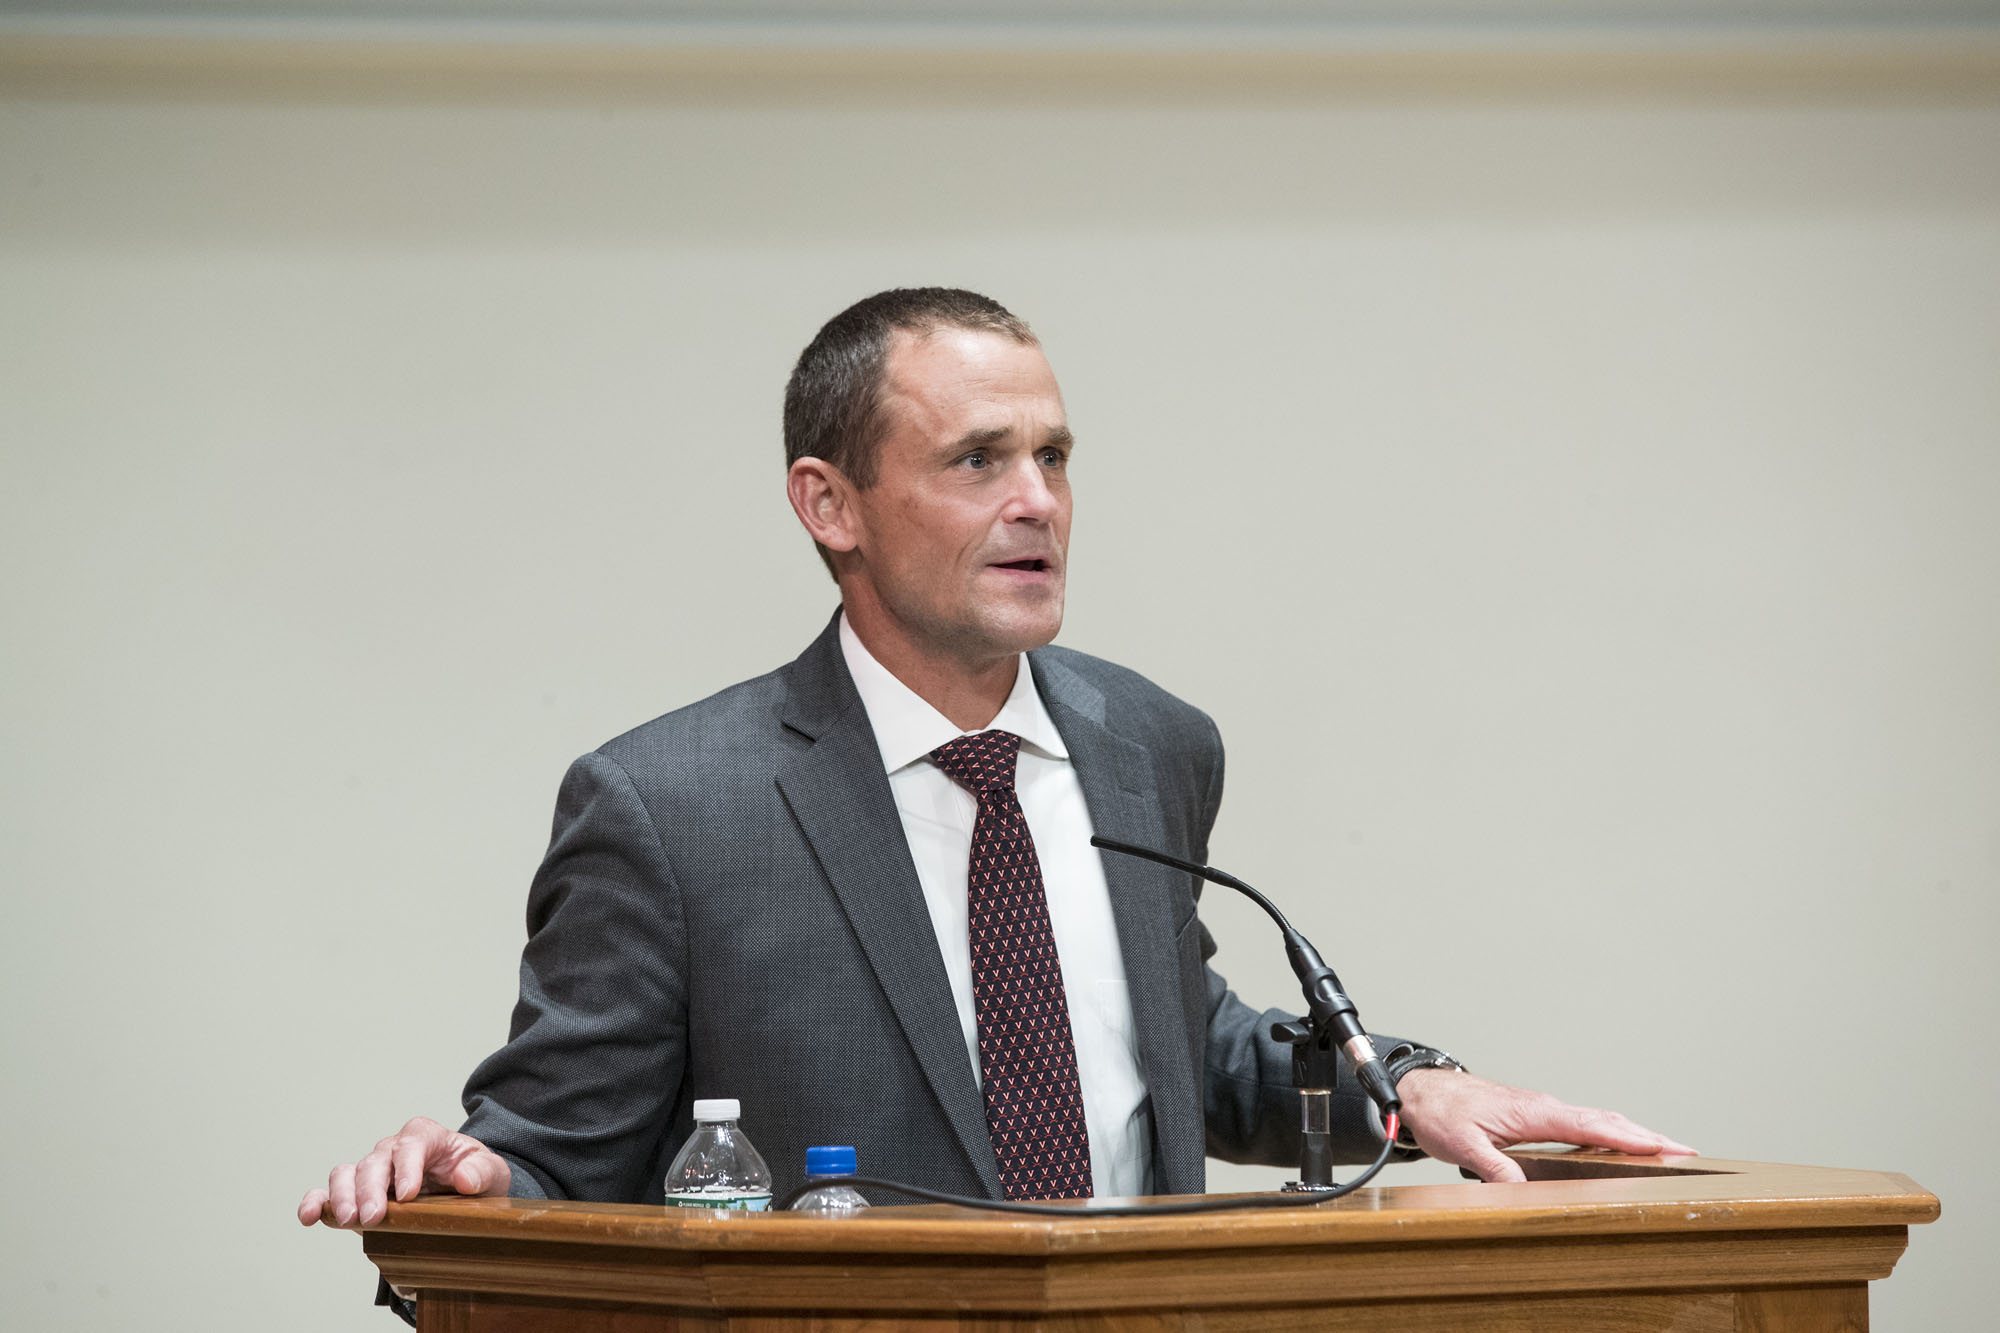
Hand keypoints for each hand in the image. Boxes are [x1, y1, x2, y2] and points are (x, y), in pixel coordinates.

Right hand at [297, 1116, 510, 1227]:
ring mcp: (372, 1171)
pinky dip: (316, 1201)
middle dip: (372, 1189)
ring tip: (348, 1219)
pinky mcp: (356, 1194)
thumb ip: (482, 1172)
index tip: (408, 1195)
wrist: (465, 1193)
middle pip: (375, 1161)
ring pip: (347, 1173)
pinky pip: (328, 1192)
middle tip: (374, 1217)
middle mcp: (393, 1150)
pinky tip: (309, 1216)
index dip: (407, 1167)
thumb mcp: (493, 1173)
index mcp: (426, 1137)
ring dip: (343, 1196)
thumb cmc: (475, 1177)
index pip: (412, 1143)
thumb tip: (465, 1179)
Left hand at [1395, 1069, 1696, 1183]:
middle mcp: (1545, 1108)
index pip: (1592, 1126)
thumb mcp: (1462, 1145)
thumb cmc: (1442, 1112)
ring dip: (1633, 1135)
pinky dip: (1610, 1134)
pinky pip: (1583, 1126)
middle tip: (1687, 1152)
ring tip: (1669, 1151)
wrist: (1422, 1092)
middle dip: (1648, 1136)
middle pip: (1606, 1121)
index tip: (1666, 1146)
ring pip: (1598, 1122)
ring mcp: (1543, 1112)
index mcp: (1535, 1112)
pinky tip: (1622, 1149)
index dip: (1631, 1138)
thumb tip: (1521, 1189)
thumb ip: (1493, 1166)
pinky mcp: (1537, 1118)